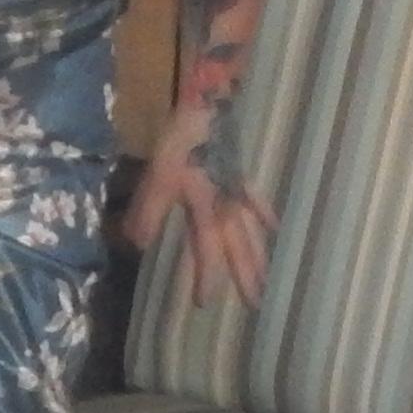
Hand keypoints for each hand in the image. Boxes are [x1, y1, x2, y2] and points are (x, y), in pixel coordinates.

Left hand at [123, 118, 274, 312]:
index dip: (206, 277)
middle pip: (237, 247)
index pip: (206, 250)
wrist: (207, 108)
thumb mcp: (158, 176)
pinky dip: (266, 215)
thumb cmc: (180, 142)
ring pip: (252, 232)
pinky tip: (276, 229)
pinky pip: (257, 201)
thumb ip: (149, 212)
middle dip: (244, 276)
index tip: (205, 304)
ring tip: (267, 280)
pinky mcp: (241, 177)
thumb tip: (136, 246)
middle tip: (255, 304)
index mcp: (205, 208)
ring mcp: (238, 193)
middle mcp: (227, 207)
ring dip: (259, 256)